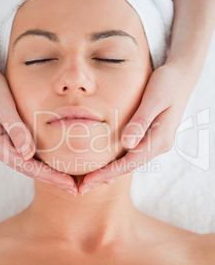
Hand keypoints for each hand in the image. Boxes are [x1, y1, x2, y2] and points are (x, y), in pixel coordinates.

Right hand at [0, 64, 77, 193]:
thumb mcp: (3, 106)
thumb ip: (16, 130)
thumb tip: (28, 154)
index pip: (28, 167)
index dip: (50, 177)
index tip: (69, 185)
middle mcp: (0, 149)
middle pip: (30, 170)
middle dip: (53, 181)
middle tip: (76, 191)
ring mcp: (4, 144)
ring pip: (30, 164)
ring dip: (50, 174)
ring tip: (70, 183)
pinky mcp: (10, 137)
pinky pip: (29, 154)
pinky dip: (44, 161)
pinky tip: (57, 165)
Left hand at [78, 60, 199, 193]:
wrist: (182, 75)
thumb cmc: (168, 83)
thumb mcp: (154, 98)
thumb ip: (140, 121)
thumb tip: (126, 144)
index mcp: (160, 139)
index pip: (129, 162)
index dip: (107, 173)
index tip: (87, 181)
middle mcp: (159, 145)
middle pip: (127, 167)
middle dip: (104, 177)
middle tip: (81, 189)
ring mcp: (155, 142)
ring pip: (129, 162)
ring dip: (109, 172)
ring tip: (88, 180)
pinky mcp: (150, 136)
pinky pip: (132, 153)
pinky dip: (117, 161)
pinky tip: (104, 165)